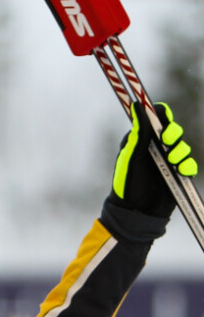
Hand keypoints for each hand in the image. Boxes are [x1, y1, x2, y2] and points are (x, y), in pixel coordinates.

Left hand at [111, 101, 197, 218]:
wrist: (136, 212)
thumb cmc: (127, 184)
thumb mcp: (131, 157)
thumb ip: (138, 133)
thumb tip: (138, 105)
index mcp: (142, 140)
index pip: (157, 119)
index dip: (163, 115)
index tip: (164, 120)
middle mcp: (156, 148)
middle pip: (174, 130)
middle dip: (174, 134)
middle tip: (167, 141)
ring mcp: (168, 161)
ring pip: (184, 147)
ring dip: (180, 153)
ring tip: (171, 162)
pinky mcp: (178, 174)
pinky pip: (190, 165)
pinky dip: (187, 167)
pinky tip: (180, 172)